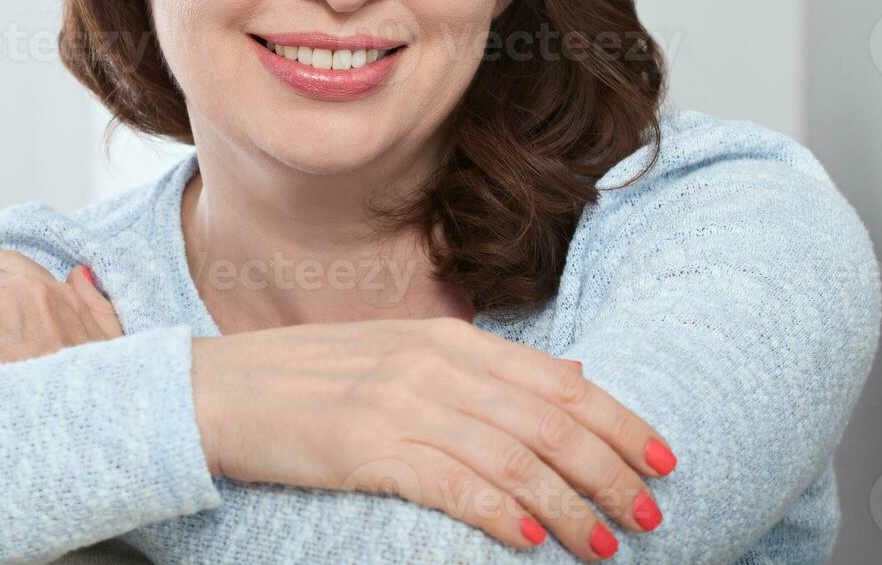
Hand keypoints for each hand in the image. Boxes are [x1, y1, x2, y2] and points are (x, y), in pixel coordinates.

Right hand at [191, 317, 674, 560]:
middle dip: (609, 470)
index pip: (556, 381)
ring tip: (607, 542)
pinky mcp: (364, 448)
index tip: (663, 459)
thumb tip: (575, 381)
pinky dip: (500, 511)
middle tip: (651, 513)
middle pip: (547, 420)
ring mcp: (397, 404)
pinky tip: (533, 539)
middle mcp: (430, 365)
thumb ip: (487, 368)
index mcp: (446, 338)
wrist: (217, 390)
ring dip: (570, 505)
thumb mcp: (404, 354)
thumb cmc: (312, 379)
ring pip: (512, 457)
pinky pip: (451, 483)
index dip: (619, 423)